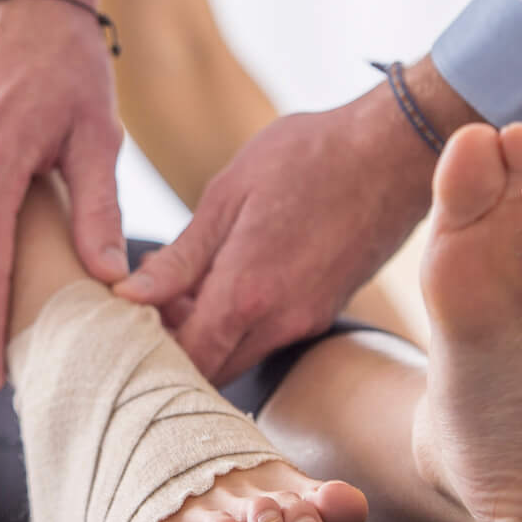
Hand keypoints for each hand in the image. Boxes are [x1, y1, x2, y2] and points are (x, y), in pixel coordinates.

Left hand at [116, 56, 477, 382]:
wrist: (395, 151)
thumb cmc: (309, 158)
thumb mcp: (228, 195)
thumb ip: (181, 257)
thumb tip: (130, 295)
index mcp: (247, 293)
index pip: (185, 360)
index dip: (149, 351)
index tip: (126, 321)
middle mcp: (280, 321)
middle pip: (211, 369)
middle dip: (175, 350)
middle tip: (150, 307)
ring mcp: (308, 320)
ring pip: (241, 354)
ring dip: (208, 336)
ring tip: (185, 289)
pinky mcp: (325, 310)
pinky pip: (270, 334)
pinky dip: (240, 323)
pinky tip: (228, 280)